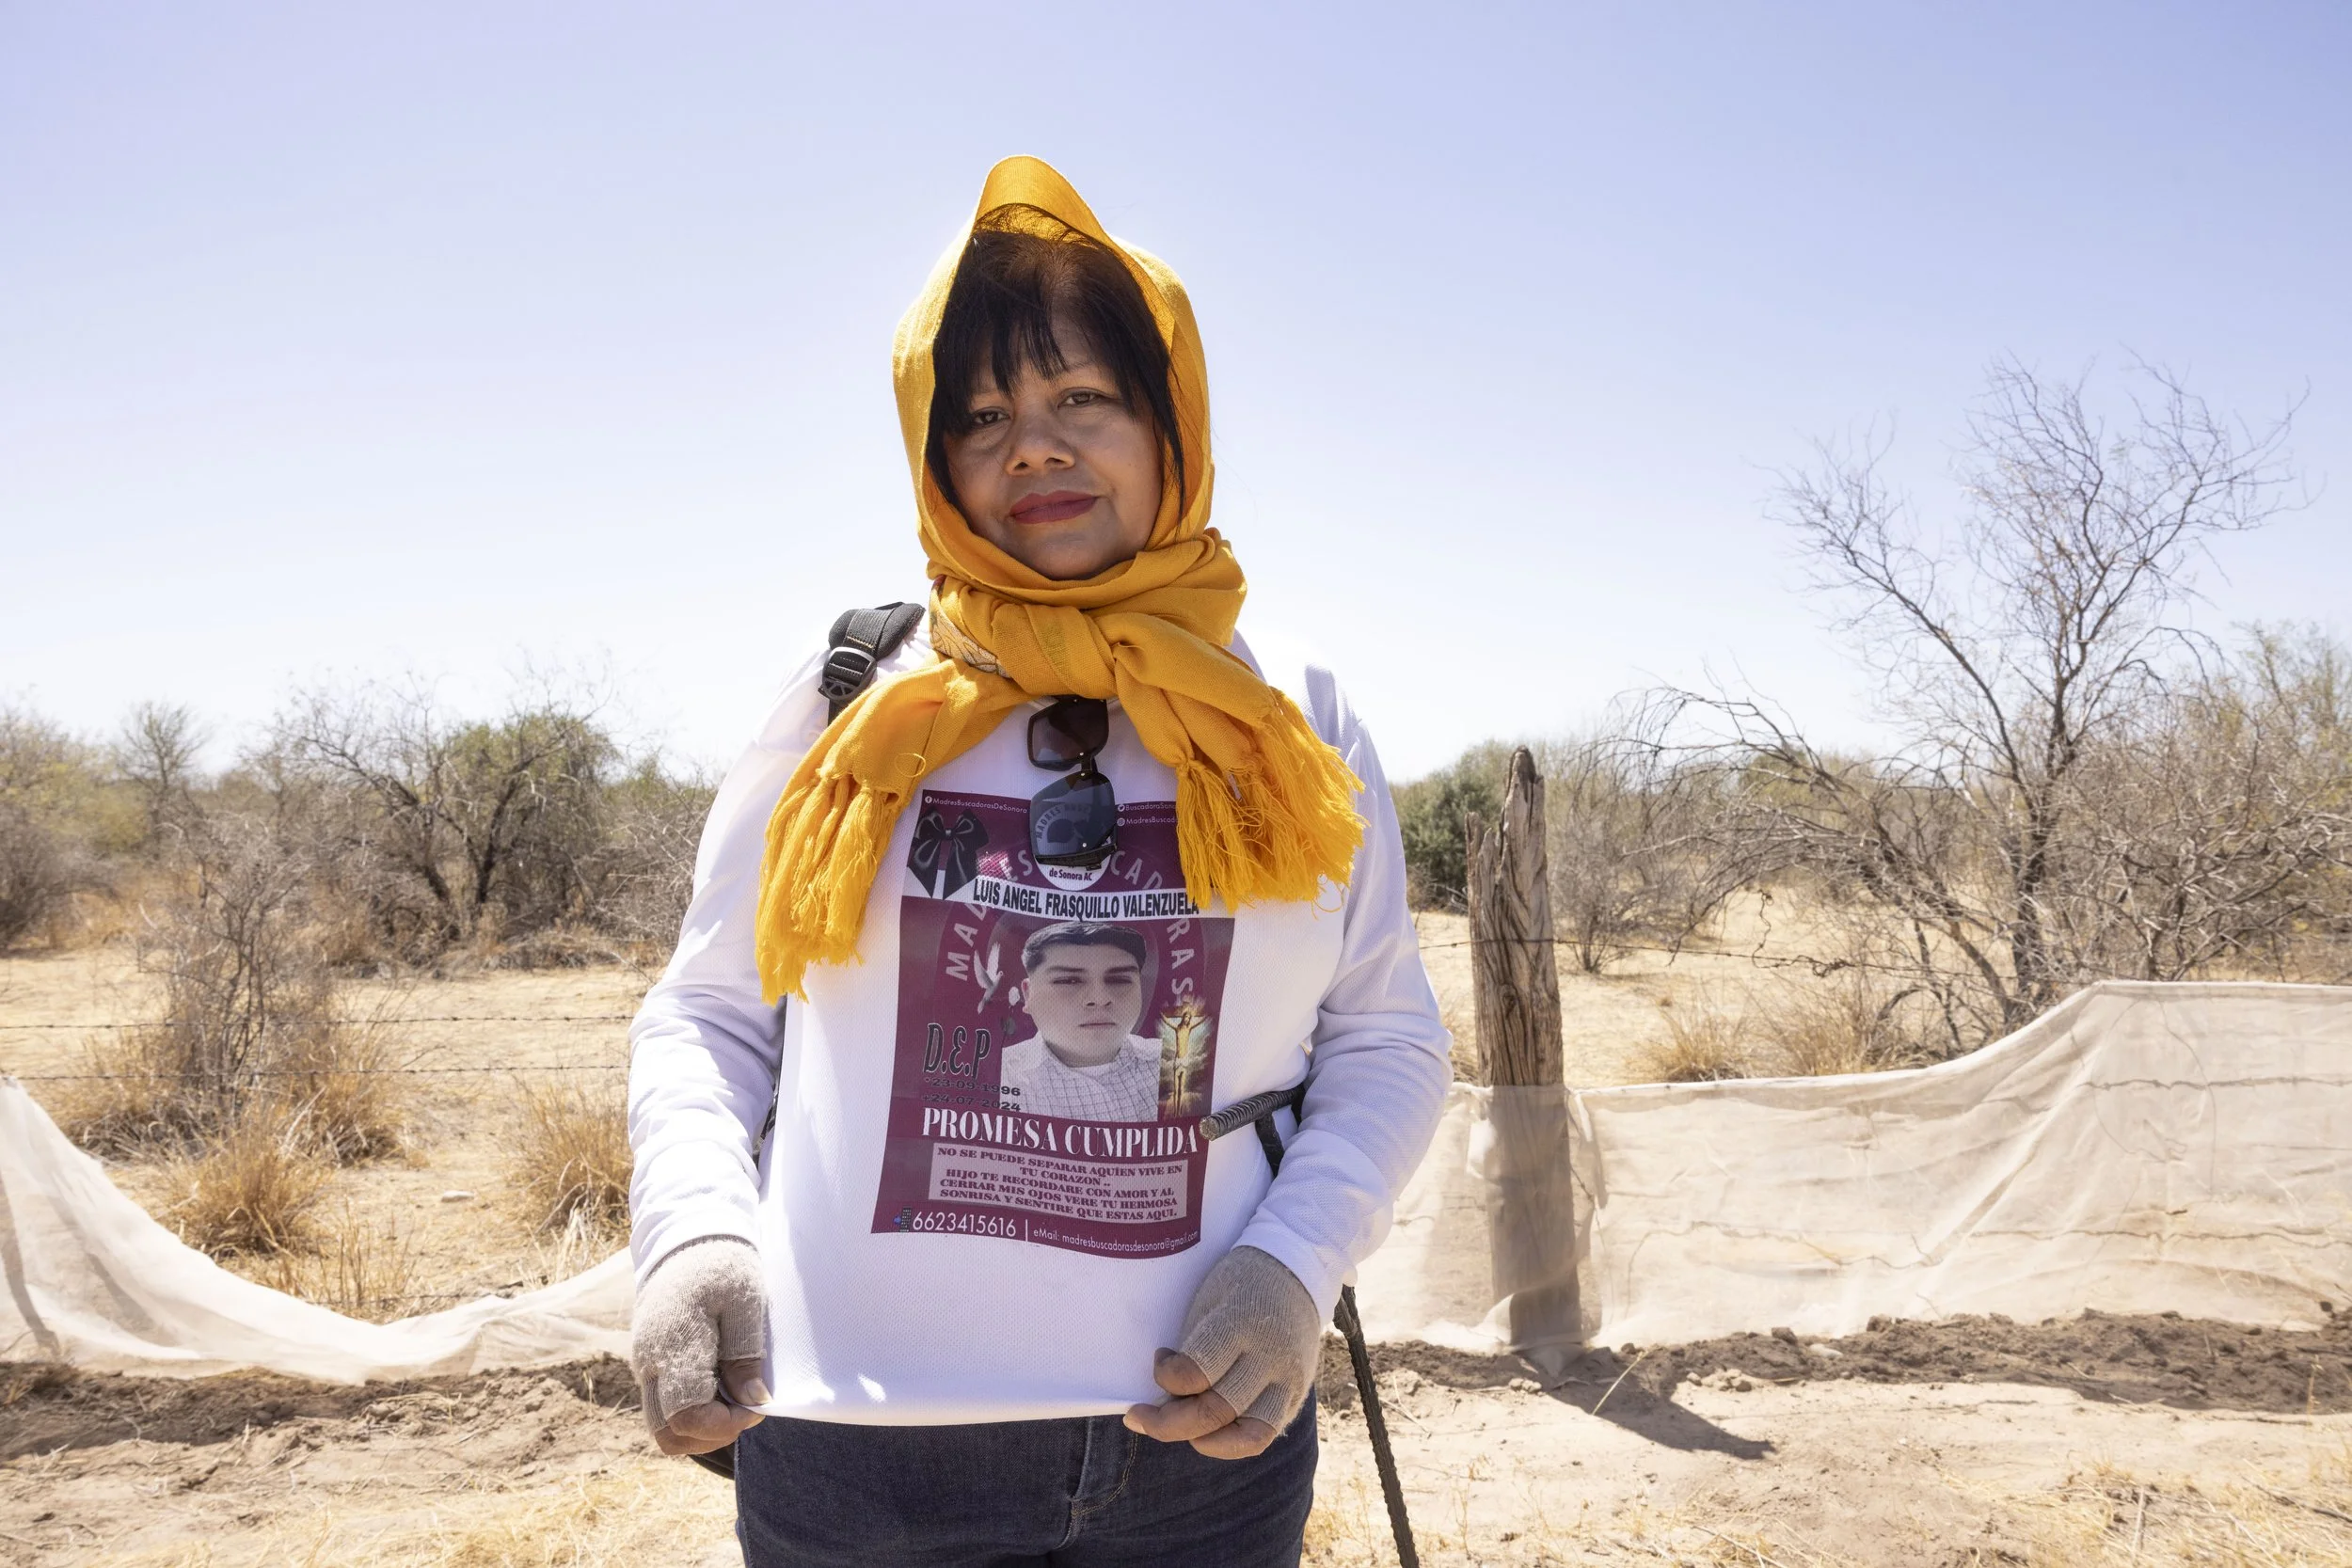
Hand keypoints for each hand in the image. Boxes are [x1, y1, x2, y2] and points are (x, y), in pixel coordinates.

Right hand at [631, 1236, 770, 1456]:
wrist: (687, 1234)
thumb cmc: (722, 1264)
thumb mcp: (746, 1302)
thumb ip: (746, 1355)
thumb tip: (754, 1402)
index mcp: (674, 1347)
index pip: (688, 1419)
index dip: (725, 1425)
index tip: (756, 1404)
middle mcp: (650, 1363)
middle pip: (667, 1434)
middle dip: (711, 1434)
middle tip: (745, 1404)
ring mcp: (645, 1365)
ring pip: (661, 1425)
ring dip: (700, 1425)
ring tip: (734, 1392)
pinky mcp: (648, 1362)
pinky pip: (663, 1404)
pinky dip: (691, 1408)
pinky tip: (719, 1379)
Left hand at [1123, 1245, 1320, 1459]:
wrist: (1296, 1272)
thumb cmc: (1239, 1283)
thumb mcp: (1209, 1301)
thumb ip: (1192, 1348)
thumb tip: (1165, 1396)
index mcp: (1241, 1323)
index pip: (1195, 1372)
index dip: (1165, 1376)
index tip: (1159, 1358)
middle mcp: (1268, 1357)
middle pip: (1215, 1411)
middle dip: (1166, 1423)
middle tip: (1137, 1417)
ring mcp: (1287, 1381)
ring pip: (1247, 1437)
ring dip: (1201, 1440)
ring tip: (1175, 1429)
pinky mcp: (1295, 1397)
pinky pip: (1263, 1436)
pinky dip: (1228, 1442)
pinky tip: (1204, 1433)